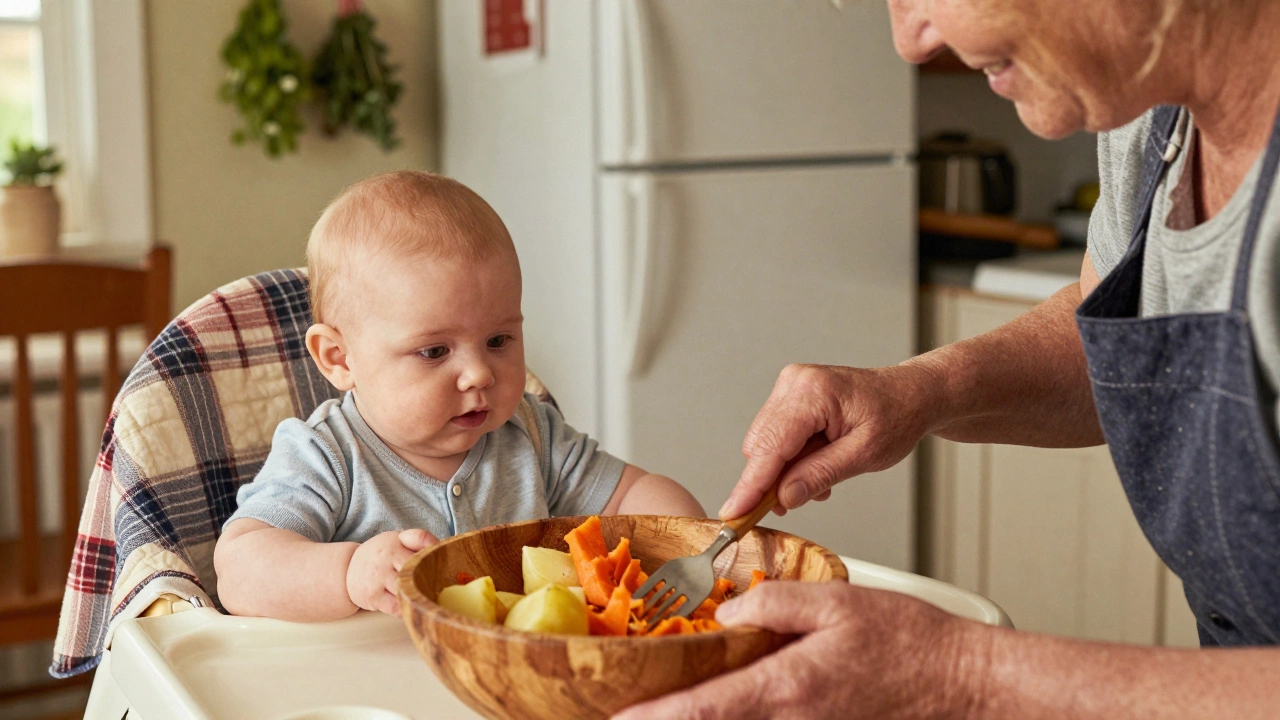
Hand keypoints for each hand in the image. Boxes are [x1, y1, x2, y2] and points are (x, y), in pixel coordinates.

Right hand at [345, 529, 437, 614]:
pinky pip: (396, 608)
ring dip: (417, 595)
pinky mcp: (373, 598)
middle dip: (428, 580)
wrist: (348, 568)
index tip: (440, 568)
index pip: (422, 552)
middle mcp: (384, 561)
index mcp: (394, 545)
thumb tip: (438, 545)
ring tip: (424, 594)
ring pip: (407, 592)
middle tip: (437, 585)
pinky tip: (408, 602)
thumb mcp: (398, 539)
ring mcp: (377, 581)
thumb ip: (419, 538)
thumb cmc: (381, 553)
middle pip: (415, 574)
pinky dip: (405, 607)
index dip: (434, 561)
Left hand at [613, 581, 983, 719]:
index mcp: (787, 686)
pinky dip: (735, 716)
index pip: (704, 709)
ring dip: (700, 719)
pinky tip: (721, 704)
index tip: (618, 716)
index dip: (656, 717)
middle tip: (626, 711)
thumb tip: (729, 613)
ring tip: (665, 705)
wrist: (961, 686)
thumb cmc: (910, 645)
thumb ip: (776, 603)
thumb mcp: (838, 602)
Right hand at [719, 363, 939, 519]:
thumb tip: (785, 497)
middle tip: (797, 502)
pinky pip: (775, 436)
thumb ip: (820, 474)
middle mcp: (794, 383)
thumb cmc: (897, 416)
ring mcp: (790, 387)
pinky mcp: (790, 396)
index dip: (751, 485)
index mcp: (813, 393)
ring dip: (786, 470)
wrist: (911, 394)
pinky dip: (791, 458)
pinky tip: (817, 462)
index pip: (771, 446)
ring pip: (765, 444)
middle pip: (761, 446)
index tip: (733, 513)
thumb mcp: (865, 455)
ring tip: (823, 476)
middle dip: (773, 480)